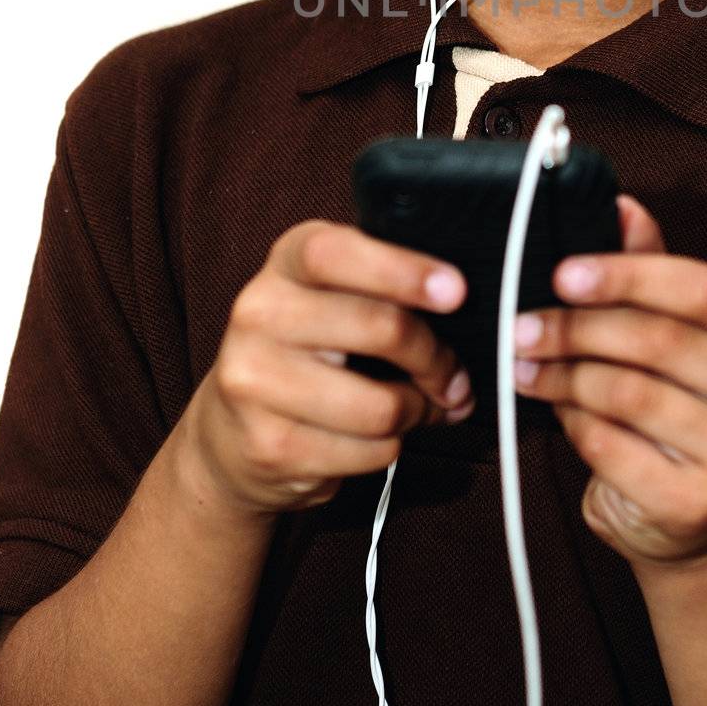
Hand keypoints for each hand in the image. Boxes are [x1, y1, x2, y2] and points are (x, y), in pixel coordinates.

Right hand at [180, 220, 474, 518]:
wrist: (230, 432)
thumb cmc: (308, 351)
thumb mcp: (335, 297)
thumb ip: (389, 290)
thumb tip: (476, 319)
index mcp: (286, 262)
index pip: (336, 253)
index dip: (402, 270)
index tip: (456, 291)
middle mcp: (259, 313)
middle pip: (380, 328)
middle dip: (437, 359)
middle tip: (455, 376)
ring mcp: (255, 382)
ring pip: (382, 406)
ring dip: (416, 412)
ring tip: (413, 407)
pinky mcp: (269, 446)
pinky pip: (369, 452)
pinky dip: (389, 447)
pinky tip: (374, 436)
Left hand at [511, 195, 706, 572]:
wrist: (697, 515)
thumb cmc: (682, 399)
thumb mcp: (674, 325)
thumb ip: (650, 266)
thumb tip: (620, 205)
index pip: (703, 289)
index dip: (627, 275)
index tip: (562, 272)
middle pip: (660, 340)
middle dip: (577, 327)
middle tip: (521, 323)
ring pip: (629, 392)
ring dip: (562, 373)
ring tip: (523, 363)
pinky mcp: (699, 503)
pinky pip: (610, 446)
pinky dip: (571, 421)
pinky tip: (555, 408)